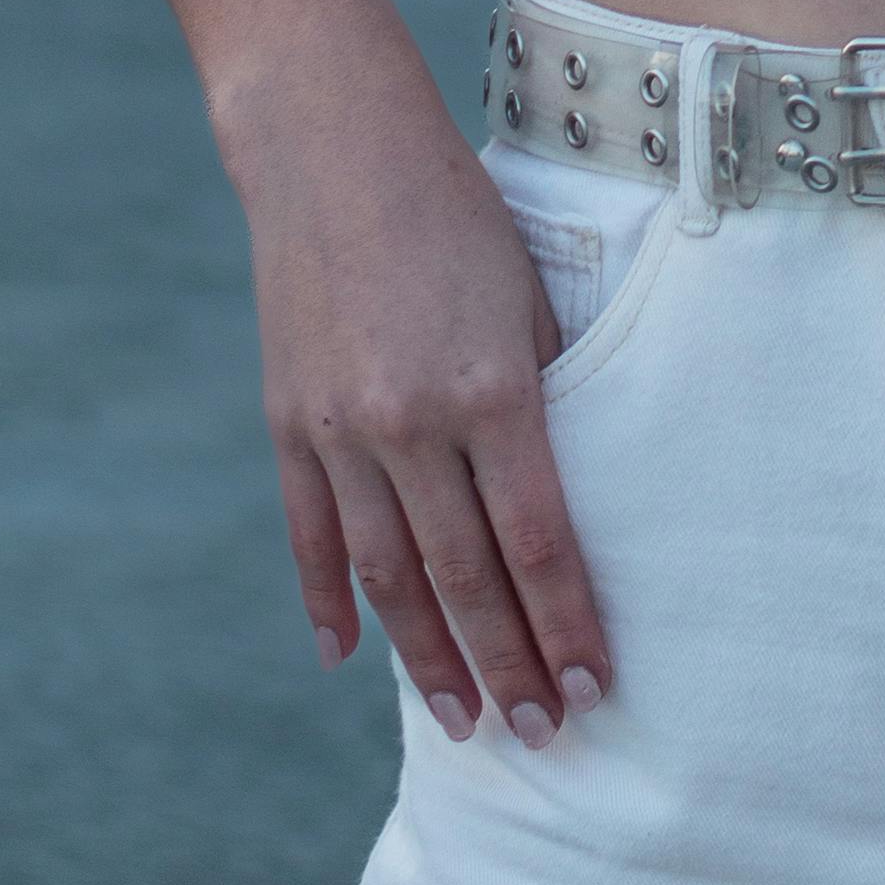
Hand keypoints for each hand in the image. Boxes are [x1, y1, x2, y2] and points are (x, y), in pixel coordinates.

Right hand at [229, 32, 613, 746]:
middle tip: (541, 734)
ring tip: (464, 721)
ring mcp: (339, 431)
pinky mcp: (288, 424)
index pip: (538, 541)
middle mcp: (410, 424)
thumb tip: (561, 499)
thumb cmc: (462, 213)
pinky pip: (311, 535)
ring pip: (387, 576)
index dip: (567, 623)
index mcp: (489, 389)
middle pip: (466, 577)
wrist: (337, 150)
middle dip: (508, 665)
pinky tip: (350, 659)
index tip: (596, 685)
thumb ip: (545, 397)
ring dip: (429, 657)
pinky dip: (328, 602)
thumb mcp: (530, 295)